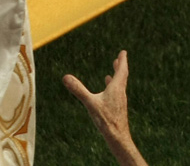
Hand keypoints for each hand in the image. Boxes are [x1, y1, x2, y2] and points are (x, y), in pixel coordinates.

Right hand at [62, 50, 148, 165]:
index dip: (122, 60)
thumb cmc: (106, 119)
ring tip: (111, 74)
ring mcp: (120, 101)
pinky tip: (107, 95)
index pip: (122, 70)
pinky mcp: (118, 109)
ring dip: (117, 78)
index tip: (123, 52)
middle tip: (120, 58)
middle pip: (122, 76)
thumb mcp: (90, 103)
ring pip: (120, 86)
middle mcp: (120, 92)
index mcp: (116, 87)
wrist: (117, 136)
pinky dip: (113, 89)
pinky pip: (116, 95)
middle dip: (120, 67)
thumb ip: (78, 90)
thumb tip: (65, 77)